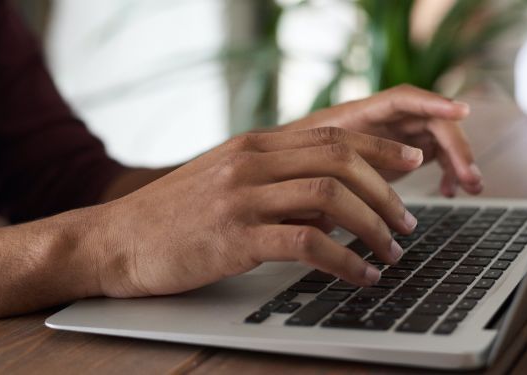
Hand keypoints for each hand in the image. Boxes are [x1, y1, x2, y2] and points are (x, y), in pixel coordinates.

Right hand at [89, 127, 422, 296]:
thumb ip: (278, 184)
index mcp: (253, 145)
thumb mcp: (227, 183)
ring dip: (372, 226)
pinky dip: (344, 261)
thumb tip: (334, 204)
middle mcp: (251, 162)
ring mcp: (242, 197)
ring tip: (391, 251)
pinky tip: (361, 276)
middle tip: (407, 221)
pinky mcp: (234, 237)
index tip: (412, 161)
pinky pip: (307, 244)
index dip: (380, 146)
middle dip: (386, 191)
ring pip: (330, 197)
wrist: (114, 240)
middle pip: (341, 161)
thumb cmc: (174, 217)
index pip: (332, 135)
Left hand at [282, 84, 482, 196]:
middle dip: (456, 147)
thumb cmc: (295, 161)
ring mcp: (396, 134)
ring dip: (459, 160)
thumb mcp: (311, 164)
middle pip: (432, 121)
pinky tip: (450, 192)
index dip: (434, 102)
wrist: (288, 168)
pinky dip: (446, 171)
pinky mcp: (402, 153)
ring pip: (439, 139)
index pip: (404, 99)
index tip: (462, 111)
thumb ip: (335, 168)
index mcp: (362, 113)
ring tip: (471, 187)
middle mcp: (385, 118)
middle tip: (470, 177)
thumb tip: (364, 183)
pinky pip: (435, 155)